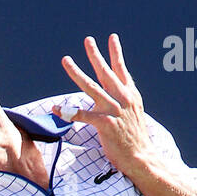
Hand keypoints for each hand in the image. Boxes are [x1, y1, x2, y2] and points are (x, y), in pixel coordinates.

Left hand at [54, 35, 155, 179]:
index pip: (122, 70)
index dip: (116, 53)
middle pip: (105, 73)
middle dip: (96, 55)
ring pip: (91, 88)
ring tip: (66, 60)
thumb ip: (123, 100)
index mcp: (130, 95)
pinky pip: (83, 115)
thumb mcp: (133, 114)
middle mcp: (122, 99)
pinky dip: (68, 112)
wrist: (141, 157)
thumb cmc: (134, 138)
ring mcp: (114, 110)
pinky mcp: (105, 124)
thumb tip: (115, 93)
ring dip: (76, 73)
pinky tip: (55, 108)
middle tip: (88, 40)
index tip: (112, 38)